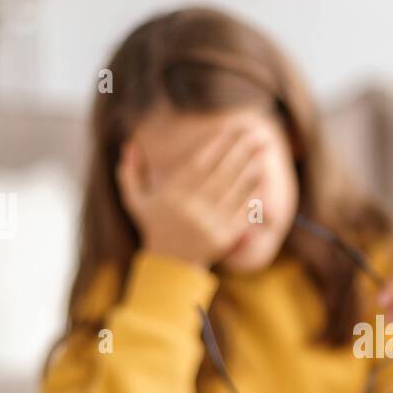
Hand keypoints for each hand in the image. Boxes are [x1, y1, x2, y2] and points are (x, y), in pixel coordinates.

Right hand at [116, 125, 263, 266]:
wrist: (170, 264)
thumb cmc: (154, 225)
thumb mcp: (135, 200)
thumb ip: (129, 172)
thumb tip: (129, 145)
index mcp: (173, 195)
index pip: (199, 164)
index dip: (217, 145)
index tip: (231, 129)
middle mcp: (192, 208)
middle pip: (221, 173)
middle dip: (239, 151)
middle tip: (255, 134)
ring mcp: (210, 223)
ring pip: (235, 190)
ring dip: (250, 168)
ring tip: (263, 149)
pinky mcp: (224, 237)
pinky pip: (242, 211)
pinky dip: (252, 192)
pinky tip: (261, 176)